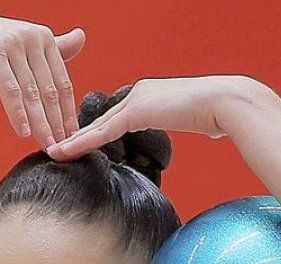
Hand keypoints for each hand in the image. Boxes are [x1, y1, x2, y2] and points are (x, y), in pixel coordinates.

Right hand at [0, 10, 85, 146]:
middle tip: (61, 147)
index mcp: (42, 36)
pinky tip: (22, 132)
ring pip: (31, 92)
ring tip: (45, 144)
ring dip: (39, 122)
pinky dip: (17, 113)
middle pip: (49, 89)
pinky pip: (10, 90)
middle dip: (56, 122)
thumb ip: (51, 46)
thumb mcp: (20, 43)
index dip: (68, 111)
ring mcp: (12, 44)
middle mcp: (31, 37)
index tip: (73, 136)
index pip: (62, 81)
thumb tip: (81, 37)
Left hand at [45, 75, 260, 160]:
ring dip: (73, 141)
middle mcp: (138, 93)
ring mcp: (135, 99)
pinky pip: (102, 133)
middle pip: (102, 120)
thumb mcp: (202, 120)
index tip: (81, 144)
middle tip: (57, 148)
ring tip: (53, 153)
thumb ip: (195, 123)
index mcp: (150, 94)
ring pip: (97, 126)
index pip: (117, 117)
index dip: (97, 132)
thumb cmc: (222, 113)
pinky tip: (64, 152)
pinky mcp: (135, 111)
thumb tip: (211, 132)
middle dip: (78, 135)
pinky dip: (81, 144)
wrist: (227, 103)